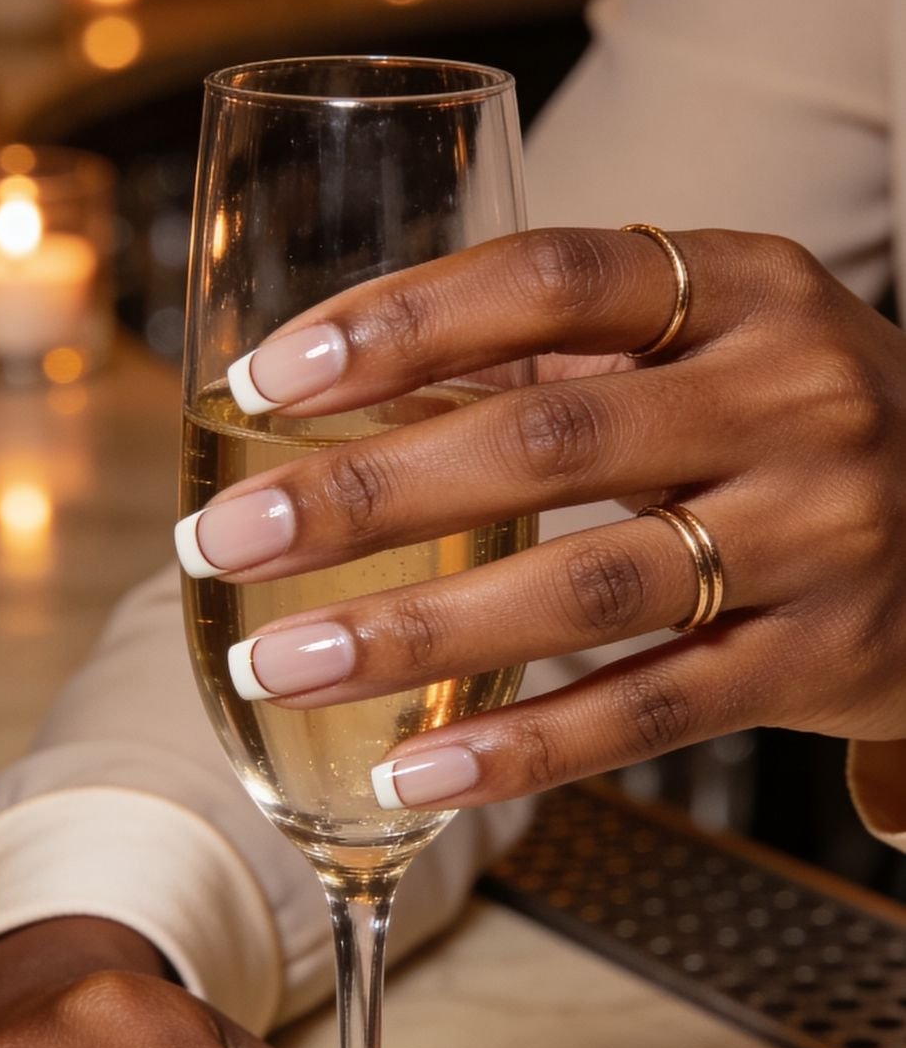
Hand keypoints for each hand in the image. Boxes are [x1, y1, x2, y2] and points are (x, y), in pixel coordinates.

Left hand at [175, 228, 905, 807]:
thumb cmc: (806, 420)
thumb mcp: (719, 341)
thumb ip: (563, 352)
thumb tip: (350, 370)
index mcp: (748, 288)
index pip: (552, 277)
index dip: (401, 320)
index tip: (265, 375)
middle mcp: (792, 398)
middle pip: (545, 439)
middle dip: (364, 495)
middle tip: (225, 537)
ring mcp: (818, 535)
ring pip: (587, 591)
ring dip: (415, 631)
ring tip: (280, 664)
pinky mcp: (822, 660)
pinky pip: (649, 712)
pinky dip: (521, 747)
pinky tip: (410, 770)